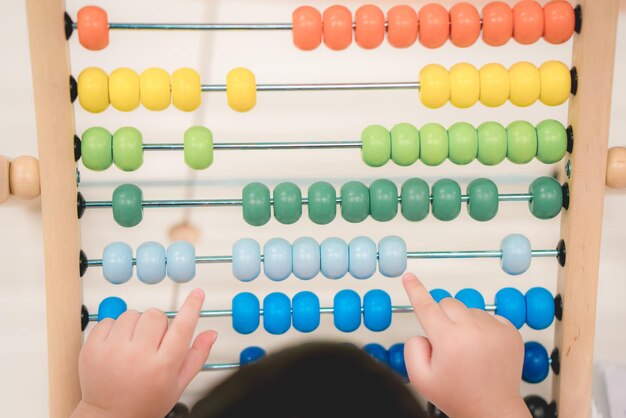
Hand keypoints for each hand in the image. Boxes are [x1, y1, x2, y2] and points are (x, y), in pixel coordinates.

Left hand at [71, 289, 216, 417]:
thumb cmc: (145, 402)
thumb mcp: (178, 384)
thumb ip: (196, 357)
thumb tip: (211, 333)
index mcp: (163, 366)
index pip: (183, 327)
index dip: (192, 307)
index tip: (197, 294)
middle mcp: (138, 357)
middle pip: (155, 315)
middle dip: (158, 324)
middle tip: (154, 342)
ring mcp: (113, 351)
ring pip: (132, 314)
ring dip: (136, 325)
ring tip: (133, 346)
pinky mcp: (92, 348)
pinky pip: (109, 320)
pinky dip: (115, 328)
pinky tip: (118, 347)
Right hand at [401, 273, 529, 417]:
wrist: (493, 410)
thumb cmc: (457, 396)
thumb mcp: (420, 378)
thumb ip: (412, 348)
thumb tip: (425, 331)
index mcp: (449, 340)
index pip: (426, 306)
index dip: (415, 290)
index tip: (409, 277)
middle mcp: (473, 330)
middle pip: (447, 303)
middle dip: (442, 318)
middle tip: (446, 345)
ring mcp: (495, 329)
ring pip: (469, 310)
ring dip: (463, 323)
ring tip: (467, 351)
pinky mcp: (511, 332)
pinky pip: (489, 317)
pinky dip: (482, 328)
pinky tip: (482, 350)